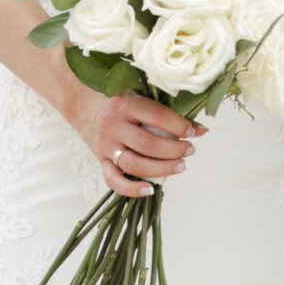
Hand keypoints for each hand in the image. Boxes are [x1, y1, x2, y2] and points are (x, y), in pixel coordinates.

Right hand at [73, 90, 206, 197]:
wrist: (84, 104)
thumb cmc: (118, 98)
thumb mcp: (139, 95)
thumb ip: (165, 109)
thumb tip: (199, 129)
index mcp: (124, 103)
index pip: (157, 116)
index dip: (179, 126)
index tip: (194, 132)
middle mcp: (112, 125)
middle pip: (148, 144)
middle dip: (174, 150)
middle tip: (190, 150)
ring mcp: (105, 146)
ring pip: (135, 165)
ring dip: (162, 169)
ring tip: (181, 166)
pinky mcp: (101, 161)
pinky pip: (114, 181)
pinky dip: (132, 190)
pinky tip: (151, 190)